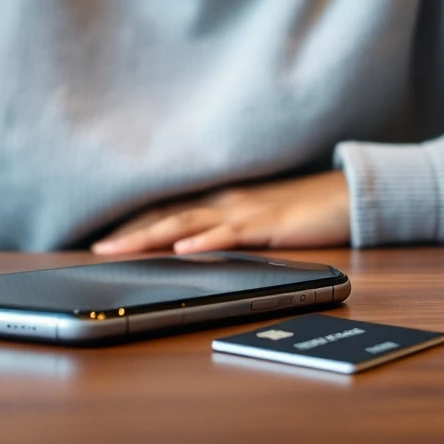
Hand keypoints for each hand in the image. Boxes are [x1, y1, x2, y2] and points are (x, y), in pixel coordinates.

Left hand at [92, 171, 350, 254]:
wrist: (347, 195)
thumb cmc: (305, 209)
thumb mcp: (258, 219)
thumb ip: (228, 229)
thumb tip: (196, 247)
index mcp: (222, 199)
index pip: (168, 209)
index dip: (134, 222)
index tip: (103, 239)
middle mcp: (226, 200)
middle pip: (169, 214)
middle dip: (130, 232)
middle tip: (97, 249)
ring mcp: (246, 210)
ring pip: (189, 221)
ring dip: (151, 235)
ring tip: (121, 248)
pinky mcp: (268, 222)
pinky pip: (232, 233)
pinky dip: (206, 240)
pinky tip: (185, 249)